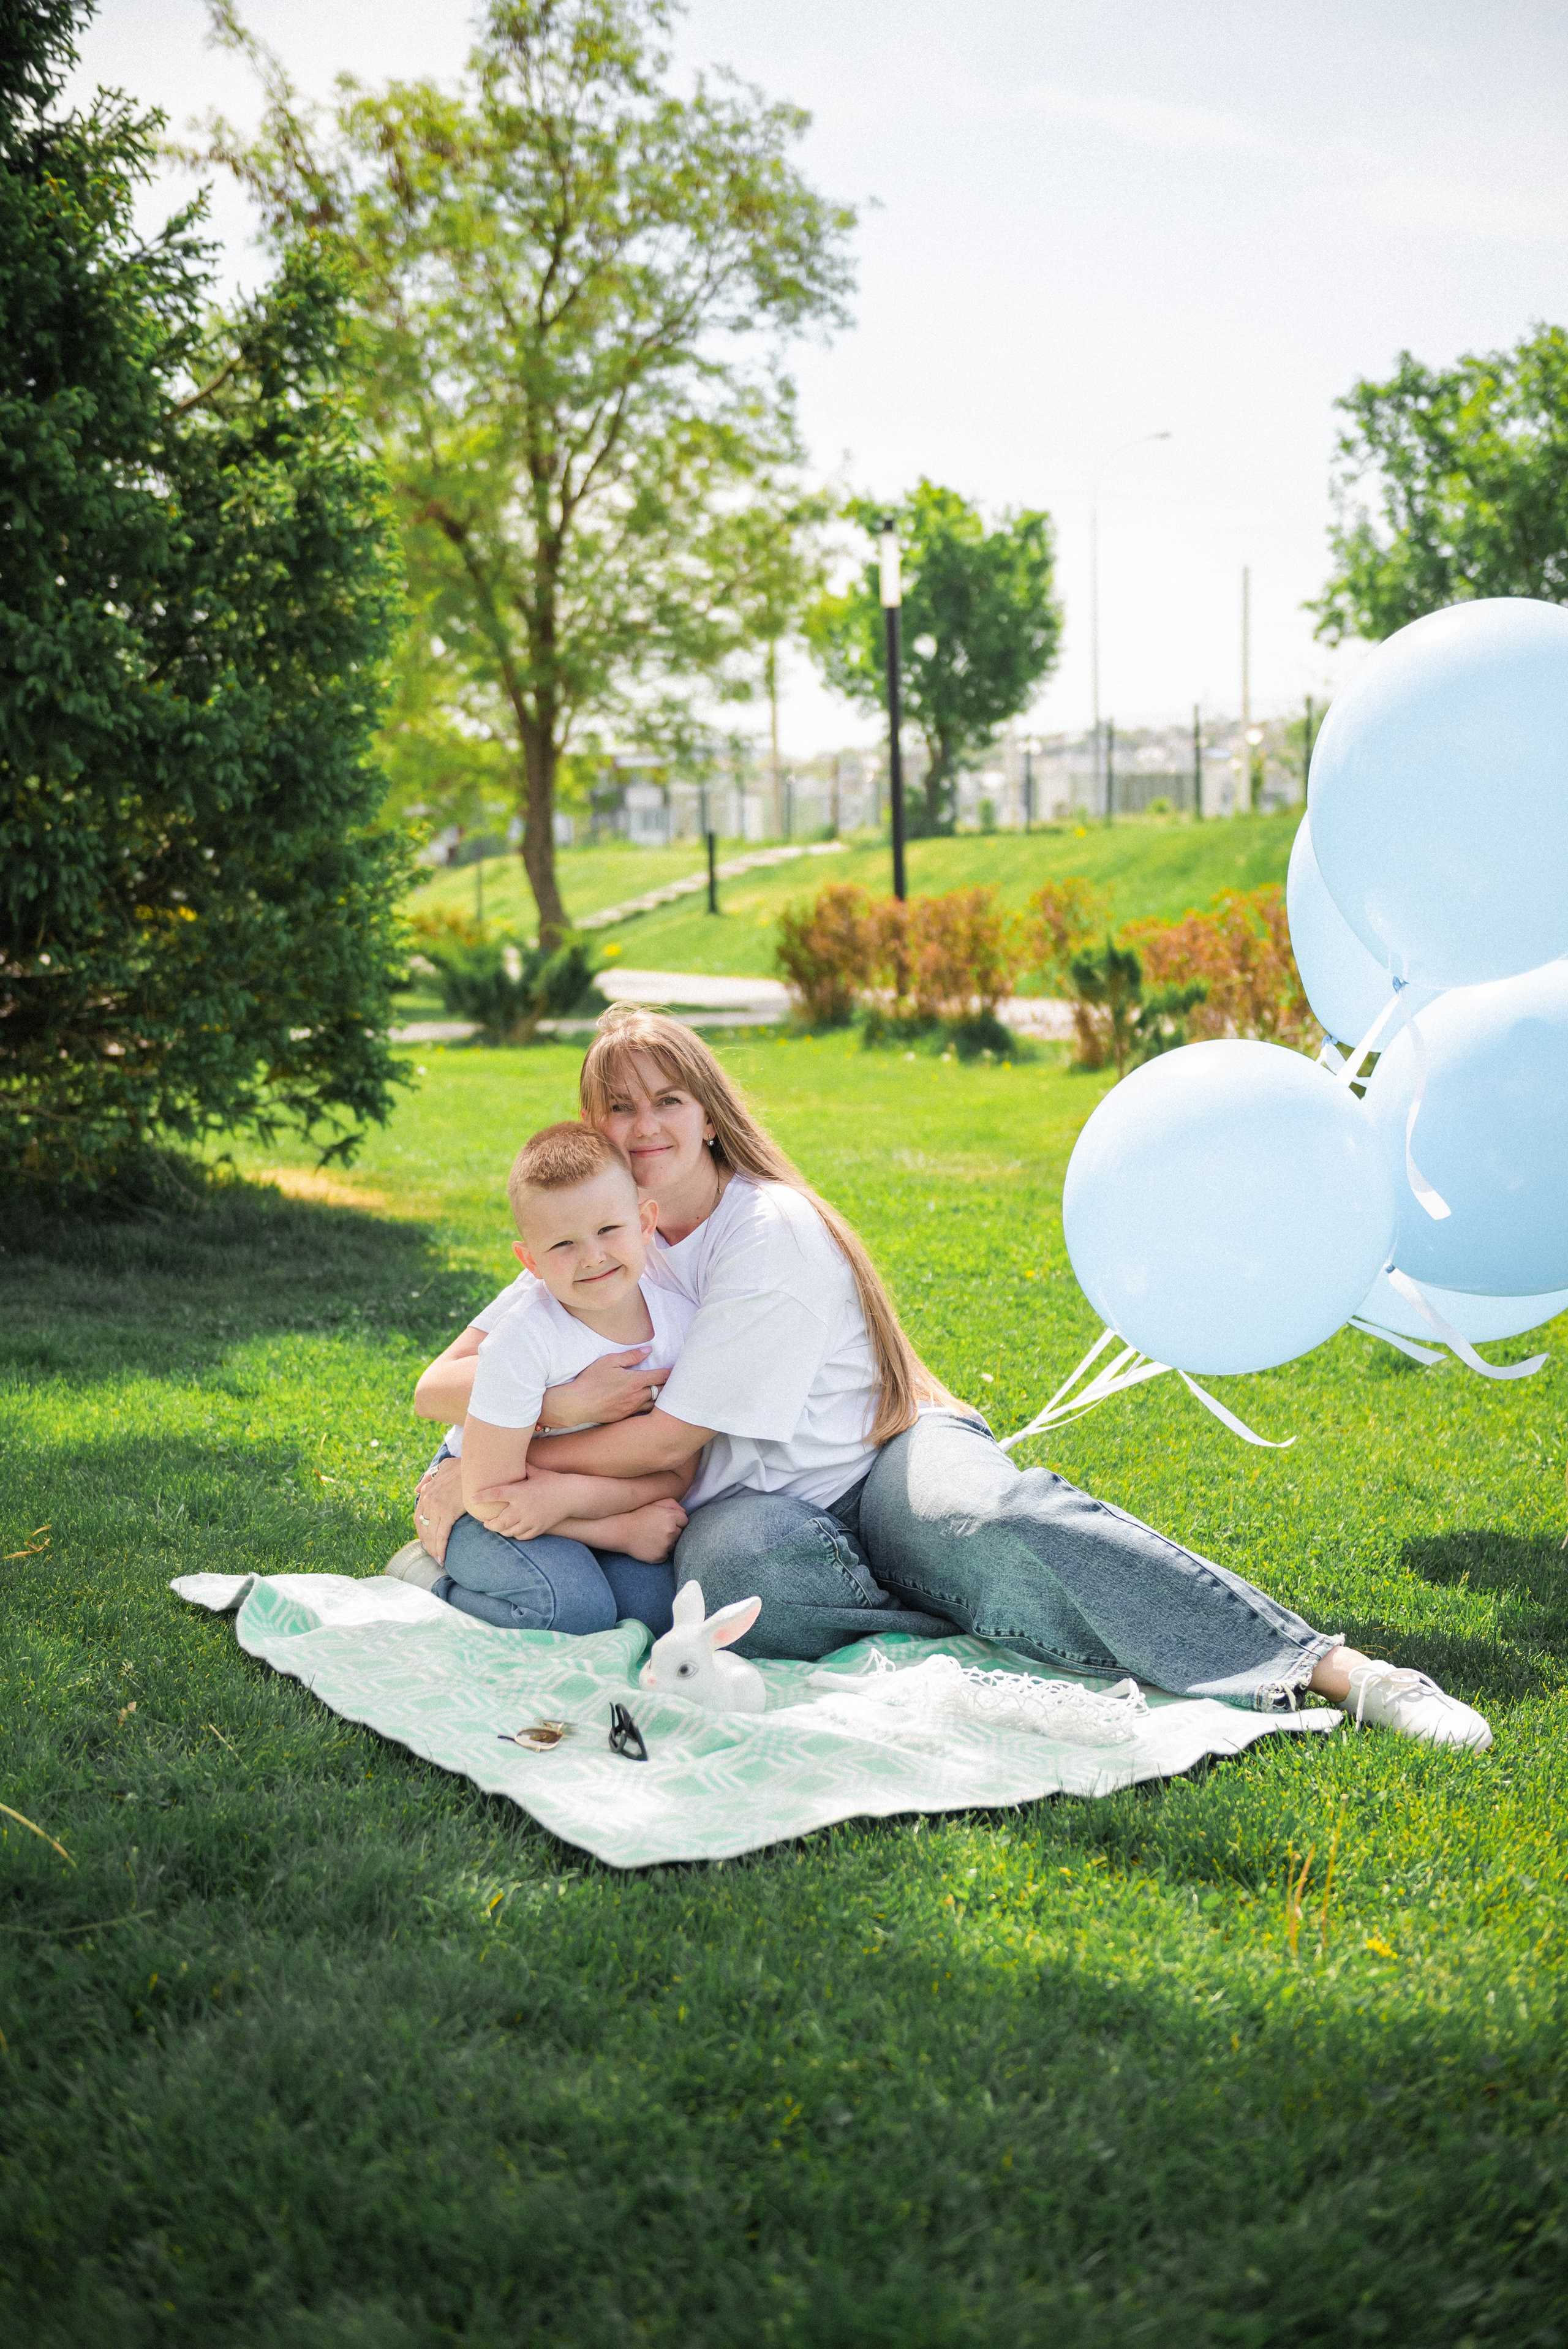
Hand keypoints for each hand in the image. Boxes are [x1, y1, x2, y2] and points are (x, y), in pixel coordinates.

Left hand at [413, 1455, 463, 1565]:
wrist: (478, 1464)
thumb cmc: (465, 1466)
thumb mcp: (443, 1467)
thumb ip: (429, 1477)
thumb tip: (417, 1488)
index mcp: (428, 1491)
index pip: (419, 1516)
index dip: (421, 1531)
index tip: (426, 1541)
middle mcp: (429, 1499)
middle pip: (423, 1527)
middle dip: (426, 1543)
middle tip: (432, 1554)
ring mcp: (437, 1506)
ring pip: (431, 1534)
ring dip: (433, 1549)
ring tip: (438, 1560)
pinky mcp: (448, 1512)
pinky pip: (441, 1535)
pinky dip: (440, 1548)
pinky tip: (442, 1559)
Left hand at [468, 1468, 575, 1543]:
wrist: (573, 1496)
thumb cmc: (553, 1481)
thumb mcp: (537, 1472)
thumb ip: (522, 1468)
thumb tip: (511, 1457)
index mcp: (521, 1492)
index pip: (496, 1494)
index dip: (482, 1497)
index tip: (472, 1498)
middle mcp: (524, 1508)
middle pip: (499, 1521)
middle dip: (489, 1524)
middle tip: (485, 1522)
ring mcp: (531, 1520)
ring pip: (509, 1531)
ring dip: (501, 1530)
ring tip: (497, 1527)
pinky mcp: (539, 1529)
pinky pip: (521, 1536)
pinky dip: (515, 1534)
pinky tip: (512, 1531)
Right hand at [537, 1347, 669, 1427]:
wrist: (577, 1405)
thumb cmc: (591, 1380)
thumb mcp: (609, 1361)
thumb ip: (631, 1356)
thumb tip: (648, 1351)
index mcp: (635, 1381)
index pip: (661, 1377)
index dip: (672, 1373)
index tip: (679, 1371)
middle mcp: (637, 1397)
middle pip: (662, 1393)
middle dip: (670, 1388)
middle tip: (678, 1383)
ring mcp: (632, 1410)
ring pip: (655, 1406)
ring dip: (661, 1400)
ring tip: (666, 1396)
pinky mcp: (624, 1419)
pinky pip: (642, 1414)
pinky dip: (648, 1409)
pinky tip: (649, 1407)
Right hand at [614, 1499, 688, 1562]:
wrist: (622, 1532)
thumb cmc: (638, 1515)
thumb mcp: (654, 1503)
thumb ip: (672, 1504)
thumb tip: (684, 1511)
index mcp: (670, 1517)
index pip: (685, 1520)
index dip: (676, 1520)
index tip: (665, 1521)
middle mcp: (670, 1532)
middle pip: (680, 1533)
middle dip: (672, 1531)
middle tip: (657, 1529)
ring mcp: (665, 1545)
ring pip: (674, 1544)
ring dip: (667, 1541)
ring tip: (653, 1537)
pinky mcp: (660, 1556)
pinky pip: (666, 1554)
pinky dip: (661, 1551)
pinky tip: (650, 1545)